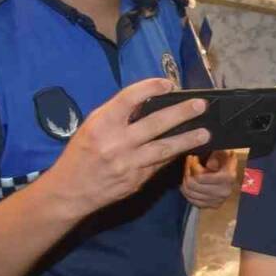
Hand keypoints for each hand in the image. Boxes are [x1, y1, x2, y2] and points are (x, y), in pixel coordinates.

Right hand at [46, 78, 209, 215]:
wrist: (70, 191)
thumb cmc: (81, 154)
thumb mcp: (91, 127)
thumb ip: (116, 115)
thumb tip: (147, 102)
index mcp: (102, 123)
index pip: (129, 98)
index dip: (150, 87)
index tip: (168, 84)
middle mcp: (116, 142)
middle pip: (155, 123)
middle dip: (181, 113)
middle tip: (200, 105)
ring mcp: (128, 163)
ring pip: (165, 148)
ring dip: (188, 139)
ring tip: (205, 133)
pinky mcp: (137, 180)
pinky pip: (160, 164)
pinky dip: (174, 155)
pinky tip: (187, 148)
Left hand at [182, 150, 237, 208]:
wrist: (231, 169)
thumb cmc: (224, 158)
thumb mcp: (221, 151)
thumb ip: (215, 156)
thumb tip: (210, 166)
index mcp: (227, 177)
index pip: (199, 177)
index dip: (191, 166)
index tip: (191, 158)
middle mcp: (224, 191)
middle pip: (193, 185)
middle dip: (186, 173)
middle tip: (187, 164)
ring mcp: (218, 199)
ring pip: (190, 193)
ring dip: (185, 182)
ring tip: (187, 173)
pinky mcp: (213, 205)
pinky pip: (193, 202)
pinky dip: (187, 193)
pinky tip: (187, 184)